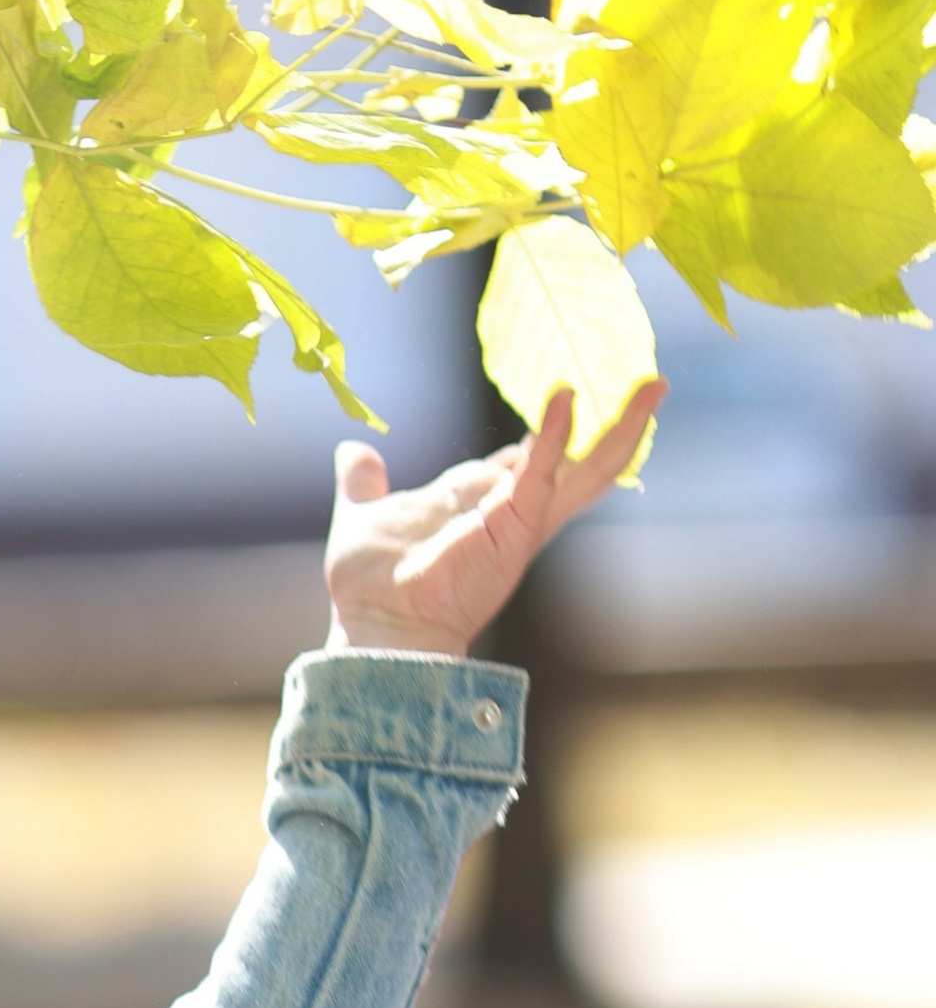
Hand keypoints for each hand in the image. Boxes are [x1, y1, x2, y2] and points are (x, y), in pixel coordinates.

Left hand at [324, 381, 664, 658]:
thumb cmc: (370, 584)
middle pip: (579, 464)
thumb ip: (365, 483)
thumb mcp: (365, 515)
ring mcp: (518, 520)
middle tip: (652, 385)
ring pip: (587, 469)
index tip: (570, 396)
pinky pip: (542, 473)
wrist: (372, 622)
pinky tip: (565, 398)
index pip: (529, 462)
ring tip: (654, 386)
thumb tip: (354, 452)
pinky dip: (553, 436)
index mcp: (484, 506)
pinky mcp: (512, 526)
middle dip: (619, 426)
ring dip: (623, 426)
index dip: (549, 433)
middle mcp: (511, 512)